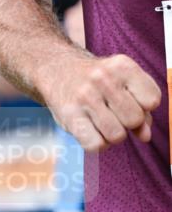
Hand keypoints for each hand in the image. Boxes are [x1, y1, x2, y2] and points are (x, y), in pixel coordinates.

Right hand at [44, 54, 160, 151]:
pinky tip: (92, 131)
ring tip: (102, 122)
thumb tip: (145, 136)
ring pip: (117, 135)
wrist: (58, 69)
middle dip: (128, 122)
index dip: (144, 107)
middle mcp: (104, 79)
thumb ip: (140, 107)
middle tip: (114, 113)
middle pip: (134, 119)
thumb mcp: (122, 82)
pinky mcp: (69, 116)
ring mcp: (85, 98)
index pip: (152, 100)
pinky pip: (96, 145)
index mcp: (123, 66)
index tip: (131, 102)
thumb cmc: (97, 80)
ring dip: (112, 134)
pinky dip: (97, 143)